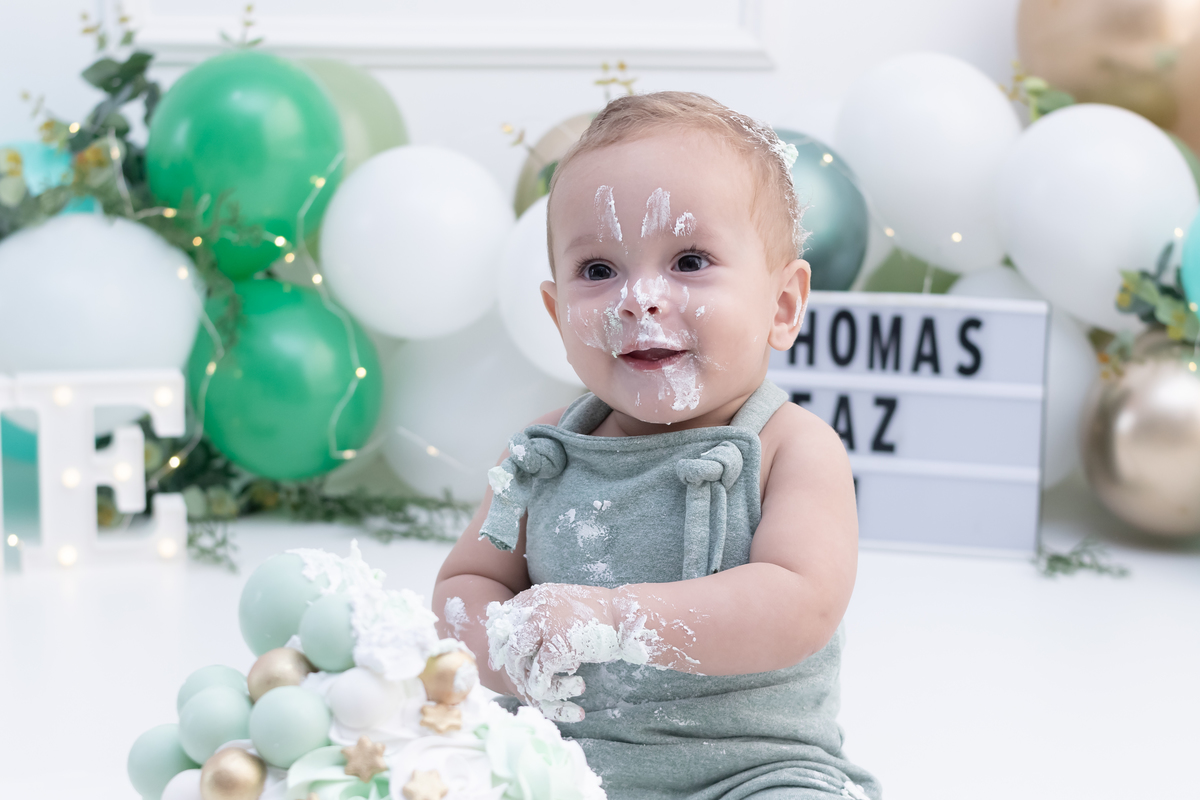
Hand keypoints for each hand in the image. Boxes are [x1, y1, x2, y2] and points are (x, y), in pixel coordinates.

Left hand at [485, 584, 615, 722]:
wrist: (622, 615)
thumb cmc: (596, 612)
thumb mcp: (562, 601)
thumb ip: (542, 608)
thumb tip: (521, 622)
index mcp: (537, 595)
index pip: (507, 614)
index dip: (499, 632)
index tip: (497, 646)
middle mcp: (537, 607)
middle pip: (506, 633)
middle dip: (501, 651)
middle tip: (497, 665)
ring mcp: (546, 625)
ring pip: (518, 652)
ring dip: (518, 669)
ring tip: (522, 679)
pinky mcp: (558, 646)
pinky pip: (539, 670)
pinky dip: (538, 682)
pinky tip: (539, 690)